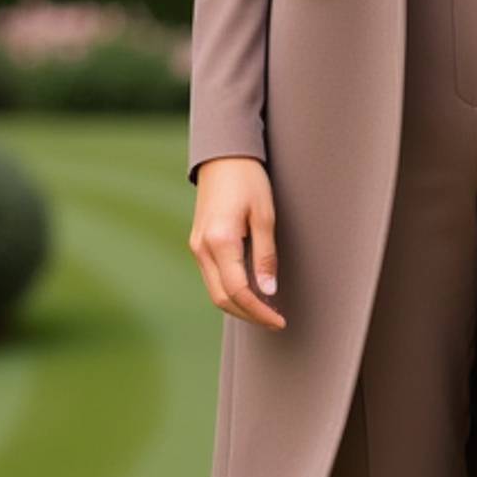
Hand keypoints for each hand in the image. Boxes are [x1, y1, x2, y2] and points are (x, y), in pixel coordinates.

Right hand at [189, 156, 287, 327]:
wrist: (223, 156)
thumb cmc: (248, 180)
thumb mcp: (265, 216)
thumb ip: (265, 256)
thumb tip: (268, 291)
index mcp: (220, 241)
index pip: (238, 291)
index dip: (260, 311)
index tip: (280, 320)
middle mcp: (202, 248)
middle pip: (222, 299)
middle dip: (249, 315)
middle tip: (275, 320)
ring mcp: (196, 246)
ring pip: (215, 291)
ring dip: (240, 306)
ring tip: (267, 309)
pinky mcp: (198, 243)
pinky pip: (212, 277)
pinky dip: (231, 291)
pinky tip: (252, 291)